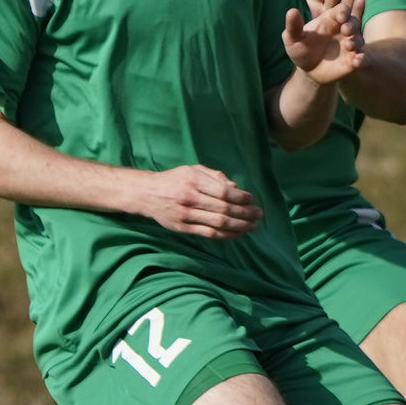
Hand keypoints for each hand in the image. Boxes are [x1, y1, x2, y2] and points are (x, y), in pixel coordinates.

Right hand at [126, 163, 261, 237]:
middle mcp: (189, 198)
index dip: (241, 197)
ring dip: (240, 226)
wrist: (146, 194)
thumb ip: (215, 176)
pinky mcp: (183, 228)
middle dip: (245, 213)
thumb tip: (236, 187)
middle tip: (259, 214)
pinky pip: (209, 233)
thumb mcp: (193, 169)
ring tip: (253, 226)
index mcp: (193, 180)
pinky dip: (226, 235)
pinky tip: (238, 233)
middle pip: (224, 209)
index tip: (251, 199)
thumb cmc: (174, 179)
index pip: (223, 191)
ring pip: (219, 223)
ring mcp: (186, 215)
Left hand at [283, 0, 368, 86]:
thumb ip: (293, 26)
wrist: (315, 73)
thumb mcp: (292, 40)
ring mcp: (345, 27)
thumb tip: (292, 10)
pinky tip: (362, 6)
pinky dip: (360, 25)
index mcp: (317, 9)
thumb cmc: (301, 52)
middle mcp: (333, 14)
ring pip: (351, 10)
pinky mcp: (353, 45)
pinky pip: (359, 38)